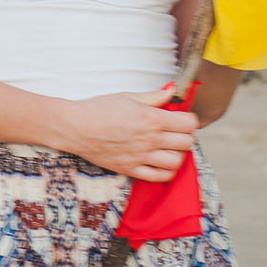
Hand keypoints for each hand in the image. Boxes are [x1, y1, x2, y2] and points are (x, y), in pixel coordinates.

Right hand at [57, 89, 199, 181]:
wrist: (76, 127)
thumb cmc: (100, 108)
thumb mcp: (129, 96)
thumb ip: (155, 96)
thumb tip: (172, 89)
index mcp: (152, 118)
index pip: (189, 123)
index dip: (190, 119)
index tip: (182, 118)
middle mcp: (150, 139)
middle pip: (187, 143)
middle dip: (186, 136)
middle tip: (177, 132)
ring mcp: (142, 157)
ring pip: (177, 162)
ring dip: (178, 155)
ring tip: (170, 148)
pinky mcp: (131, 170)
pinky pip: (159, 177)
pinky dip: (166, 172)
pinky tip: (161, 162)